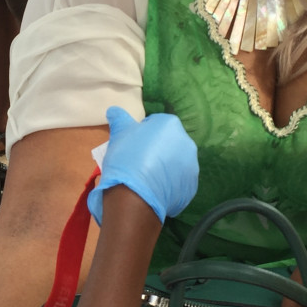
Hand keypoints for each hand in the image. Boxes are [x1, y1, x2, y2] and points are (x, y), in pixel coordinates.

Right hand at [87, 106, 198, 225]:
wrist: (134, 196)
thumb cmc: (126, 158)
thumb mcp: (119, 133)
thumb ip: (120, 119)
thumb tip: (114, 110)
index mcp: (171, 125)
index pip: (156, 124)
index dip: (142, 134)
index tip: (132, 145)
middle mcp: (187, 143)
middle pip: (169, 143)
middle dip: (157, 150)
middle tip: (139, 161)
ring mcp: (192, 167)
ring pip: (175, 163)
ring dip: (164, 167)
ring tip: (146, 178)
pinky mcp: (191, 188)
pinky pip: (179, 182)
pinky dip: (169, 185)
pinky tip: (154, 190)